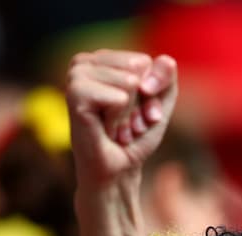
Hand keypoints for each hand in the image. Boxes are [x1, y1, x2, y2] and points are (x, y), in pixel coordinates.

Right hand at [66, 50, 176, 187]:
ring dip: (130, 114)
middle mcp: (84, 62)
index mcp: (102, 59)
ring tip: (116, 128)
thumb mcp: (160, 103)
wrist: (117, 171)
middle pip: (138, 68)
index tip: (138, 113)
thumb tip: (166, 59)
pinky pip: (119, 98)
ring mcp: (76, 76)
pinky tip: (106, 130)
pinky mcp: (74, 94)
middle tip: (126, 123)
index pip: (146, 62)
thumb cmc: (136, 137)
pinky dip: (120, 120)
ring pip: (129, 81)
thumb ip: (167, 77)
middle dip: (141, 102)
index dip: (150, 93)